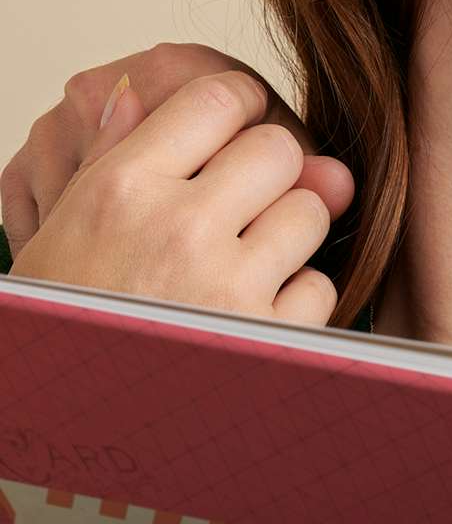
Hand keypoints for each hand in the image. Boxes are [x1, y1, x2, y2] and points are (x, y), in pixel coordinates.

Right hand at [6, 66, 353, 326]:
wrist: (66, 432)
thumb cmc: (64, 329)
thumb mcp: (59, 235)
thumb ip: (110, 157)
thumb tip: (133, 91)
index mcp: (120, 193)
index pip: (218, 99)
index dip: (238, 107)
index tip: (237, 128)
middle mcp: (177, 232)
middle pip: (278, 149)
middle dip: (267, 172)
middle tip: (239, 207)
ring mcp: (227, 287)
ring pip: (311, 211)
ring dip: (287, 235)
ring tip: (238, 266)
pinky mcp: (268, 341)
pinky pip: (319, 286)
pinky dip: (294, 302)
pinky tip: (248, 315)